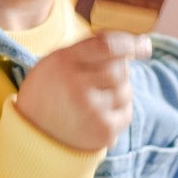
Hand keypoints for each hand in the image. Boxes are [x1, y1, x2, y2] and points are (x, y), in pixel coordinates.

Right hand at [15, 31, 151, 150]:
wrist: (32, 133)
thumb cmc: (51, 88)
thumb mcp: (58, 60)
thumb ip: (89, 47)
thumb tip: (133, 45)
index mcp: (64, 61)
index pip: (107, 45)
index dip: (131, 43)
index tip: (144, 45)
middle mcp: (77, 85)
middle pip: (121, 68)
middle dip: (118, 70)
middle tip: (101, 80)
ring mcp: (91, 110)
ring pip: (126, 90)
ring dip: (119, 91)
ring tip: (95, 99)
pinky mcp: (102, 131)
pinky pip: (127, 113)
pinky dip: (119, 111)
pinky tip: (99, 114)